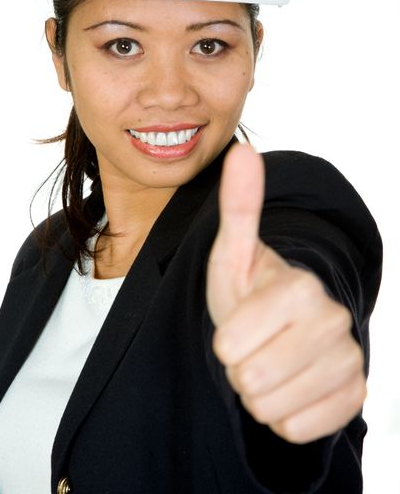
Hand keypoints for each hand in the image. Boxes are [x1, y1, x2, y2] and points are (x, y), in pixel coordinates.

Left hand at [205, 143, 366, 443]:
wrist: (282, 330)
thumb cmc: (250, 292)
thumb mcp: (232, 254)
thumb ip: (238, 207)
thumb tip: (243, 151)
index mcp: (300, 287)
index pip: (230, 347)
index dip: (224, 342)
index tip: (239, 323)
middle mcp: (333, 321)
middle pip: (251, 380)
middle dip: (241, 367)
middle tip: (254, 344)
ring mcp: (349, 360)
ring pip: (272, 409)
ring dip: (260, 392)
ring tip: (270, 361)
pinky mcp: (355, 395)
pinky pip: (297, 429)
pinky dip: (284, 414)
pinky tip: (291, 384)